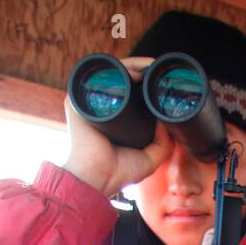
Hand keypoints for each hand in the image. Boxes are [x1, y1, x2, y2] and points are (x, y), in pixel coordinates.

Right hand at [62, 56, 173, 196]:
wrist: (96, 178)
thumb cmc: (117, 173)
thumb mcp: (149, 159)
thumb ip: (163, 143)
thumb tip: (168, 122)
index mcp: (115, 118)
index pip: (130, 92)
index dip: (145, 83)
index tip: (161, 80)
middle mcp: (101, 107)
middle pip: (122, 79)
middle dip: (141, 70)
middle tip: (158, 71)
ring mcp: (88, 101)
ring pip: (111, 74)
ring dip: (131, 66)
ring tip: (150, 68)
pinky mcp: (77, 99)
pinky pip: (98, 77)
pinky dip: (116, 69)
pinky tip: (133, 72)